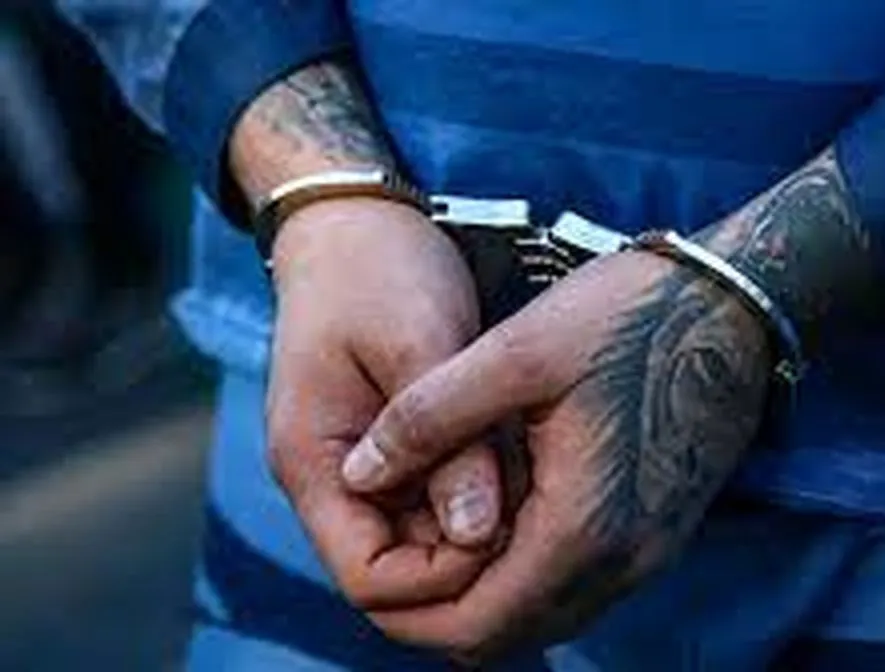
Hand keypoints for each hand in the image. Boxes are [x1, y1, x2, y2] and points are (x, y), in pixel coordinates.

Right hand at [266, 197, 512, 610]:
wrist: (357, 222)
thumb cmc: (380, 269)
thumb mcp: (418, 344)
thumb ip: (447, 440)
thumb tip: (480, 534)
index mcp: (314, 462)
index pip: (369, 579)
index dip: (439, 579)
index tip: (503, 535)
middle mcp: (332, 477)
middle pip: (401, 568)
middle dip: (468, 555)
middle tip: (536, 511)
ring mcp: (364, 463)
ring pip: (426, 536)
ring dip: (480, 521)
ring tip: (535, 477)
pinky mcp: (396, 445)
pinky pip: (439, 496)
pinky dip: (480, 488)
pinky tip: (523, 455)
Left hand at [338, 246, 773, 657]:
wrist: (733, 303)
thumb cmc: (628, 316)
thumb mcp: (516, 351)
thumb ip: (429, 416)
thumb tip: (356, 472)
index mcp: (581, 528)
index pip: (476, 626)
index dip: (406, 613)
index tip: (366, 566)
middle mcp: (623, 564)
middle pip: (508, 637)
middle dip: (437, 611)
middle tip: (392, 551)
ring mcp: (649, 554)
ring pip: (543, 617)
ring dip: (483, 594)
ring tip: (435, 531)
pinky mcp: (659, 534)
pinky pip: (577, 587)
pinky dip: (526, 574)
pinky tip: (499, 515)